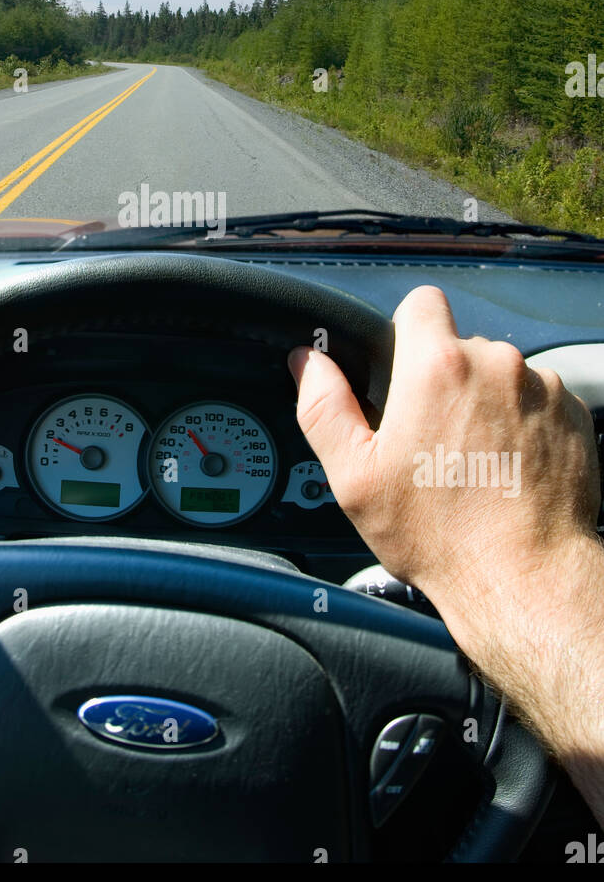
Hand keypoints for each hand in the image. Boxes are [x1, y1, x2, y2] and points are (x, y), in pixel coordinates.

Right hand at [288, 285, 600, 663]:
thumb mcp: (355, 476)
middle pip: (460, 347)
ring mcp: (542, 389)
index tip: (400, 368)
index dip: (405, 330)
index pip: (421, 302)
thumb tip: (308, 363)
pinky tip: (505, 470)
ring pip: (501, 376)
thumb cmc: (441, 535)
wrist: (525, 578)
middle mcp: (497, 365)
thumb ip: (323, 407)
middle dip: (443, 381)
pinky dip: (522, 427)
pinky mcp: (574, 416)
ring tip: (472, 462)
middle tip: (429, 439)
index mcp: (438, 366)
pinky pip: (537, 403)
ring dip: (485, 405)